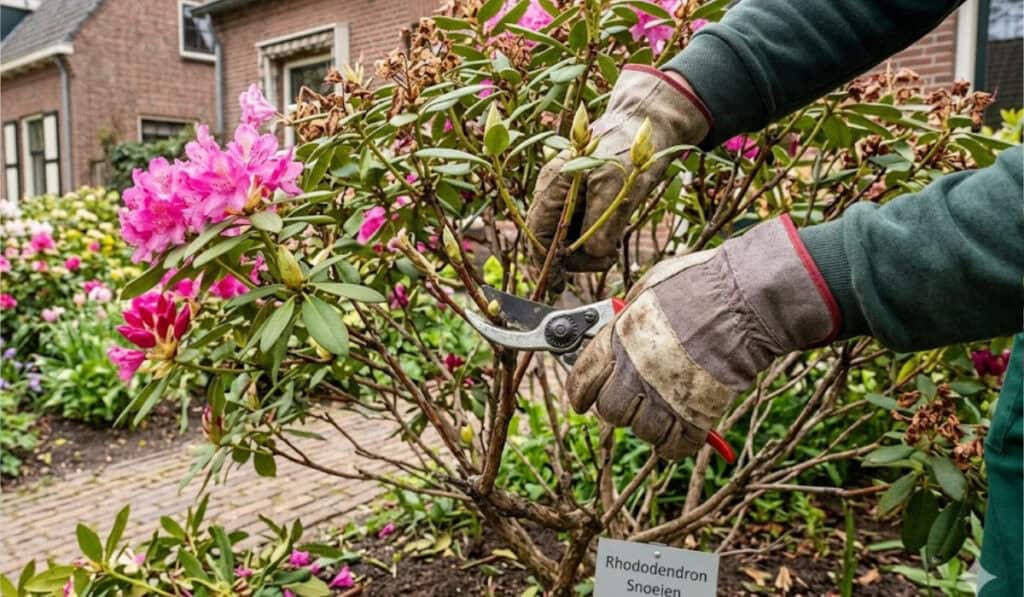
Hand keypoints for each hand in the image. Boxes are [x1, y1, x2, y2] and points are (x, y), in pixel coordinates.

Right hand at [526, 66, 710, 273]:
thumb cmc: (630, 149)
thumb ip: (602, 223)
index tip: (562, 283)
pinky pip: (580, 230)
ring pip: (566, 238)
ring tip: (612, 247)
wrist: (646, 125)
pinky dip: (593, 240)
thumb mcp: (617, 187)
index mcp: (553, 185)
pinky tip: (611, 238)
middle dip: (574, 257)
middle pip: (549, 241)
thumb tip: (593, 252)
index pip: (536, 234)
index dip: (547, 261)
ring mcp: (566, 196)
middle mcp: (554, 192)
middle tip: (605, 258)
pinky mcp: (582, 200)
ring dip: (587, 250)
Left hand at [566, 217, 840, 458]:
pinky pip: (676, 446)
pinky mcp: (696, 413)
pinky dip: (677, 445)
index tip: (581, 400)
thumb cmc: (702, 283)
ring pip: (642, 431)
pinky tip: (682, 433)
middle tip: (634, 400)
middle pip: (611, 410)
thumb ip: (629, 314)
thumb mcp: (650, 286)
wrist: (746, 298)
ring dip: (650, 425)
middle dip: (619, 408)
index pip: (583, 378)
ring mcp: (665, 395)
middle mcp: (636, 370)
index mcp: (619, 338)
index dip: (580, 393)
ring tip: (664, 411)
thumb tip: (618, 325)